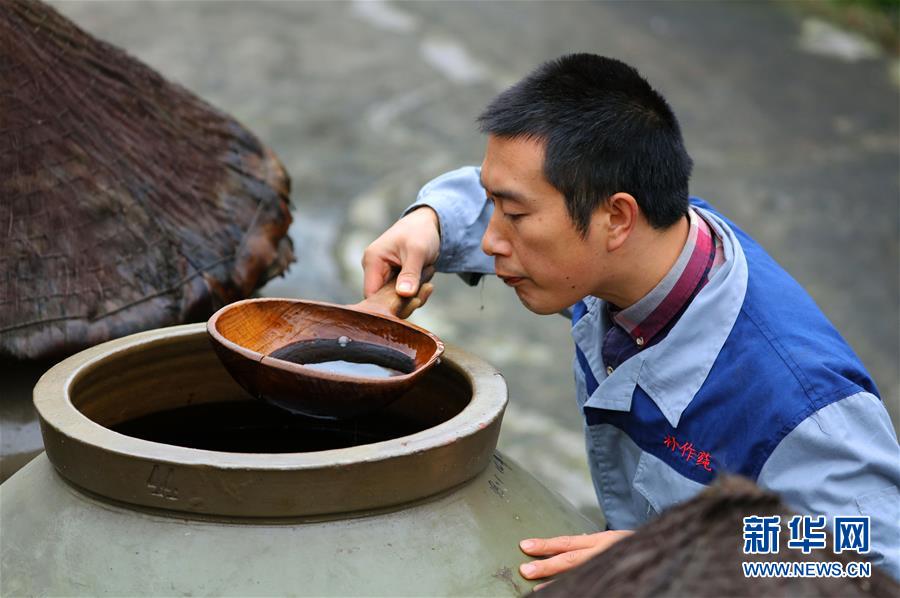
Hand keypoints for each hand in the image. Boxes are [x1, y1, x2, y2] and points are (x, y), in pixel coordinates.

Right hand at [362, 207, 440, 299]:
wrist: (428, 224)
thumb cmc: (421, 232)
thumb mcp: (417, 251)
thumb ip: (410, 273)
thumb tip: (404, 294)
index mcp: (372, 260)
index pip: (372, 295)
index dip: (389, 304)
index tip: (414, 302)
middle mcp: (373, 269)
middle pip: (383, 300)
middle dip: (406, 300)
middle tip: (427, 288)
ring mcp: (383, 274)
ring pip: (395, 299)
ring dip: (414, 294)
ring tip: (427, 274)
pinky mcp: (392, 278)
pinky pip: (402, 294)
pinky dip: (416, 291)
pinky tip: (426, 279)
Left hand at [518, 530, 632, 586]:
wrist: (666, 549)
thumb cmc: (635, 547)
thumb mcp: (613, 540)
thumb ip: (591, 545)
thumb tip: (564, 547)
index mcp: (603, 540)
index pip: (569, 542)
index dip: (547, 544)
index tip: (525, 546)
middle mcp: (606, 552)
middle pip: (571, 559)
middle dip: (547, 565)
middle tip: (525, 570)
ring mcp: (611, 566)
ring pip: (580, 574)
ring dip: (557, 584)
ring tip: (537, 590)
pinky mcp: (618, 581)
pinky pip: (595, 586)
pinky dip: (579, 589)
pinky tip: (566, 594)